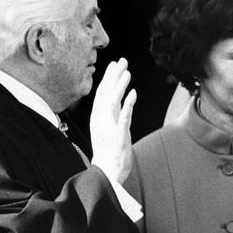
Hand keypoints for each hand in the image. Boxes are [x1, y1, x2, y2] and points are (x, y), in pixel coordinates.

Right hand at [90, 58, 136, 183]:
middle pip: (106, 93)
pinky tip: (134, 93)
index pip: (102, 92)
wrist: (107, 172)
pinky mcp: (118, 136)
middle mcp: (101, 120)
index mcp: (98, 117)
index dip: (108, 77)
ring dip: (120, 86)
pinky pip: (123, 117)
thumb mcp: (107, 127)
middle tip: (122, 60)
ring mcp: (109, 127)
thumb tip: (119, 96)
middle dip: (114, 75)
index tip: (115, 63)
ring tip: (128, 72)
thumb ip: (112, 111)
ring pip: (113, 102)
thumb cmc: (109, 149)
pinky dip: (128, 104)